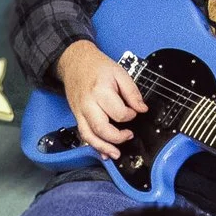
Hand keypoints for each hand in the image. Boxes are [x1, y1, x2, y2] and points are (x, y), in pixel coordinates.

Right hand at [60, 39, 146, 159]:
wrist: (74, 62)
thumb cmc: (96, 66)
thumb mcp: (119, 73)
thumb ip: (132, 92)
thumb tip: (142, 109)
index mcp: (100, 91)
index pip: (119, 113)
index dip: (130, 115)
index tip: (134, 112)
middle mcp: (88, 104)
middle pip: (102, 129)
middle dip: (117, 138)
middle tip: (129, 135)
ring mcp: (80, 112)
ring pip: (90, 136)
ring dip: (103, 148)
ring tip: (115, 154)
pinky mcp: (76, 116)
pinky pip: (84, 135)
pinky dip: (94, 146)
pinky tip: (103, 152)